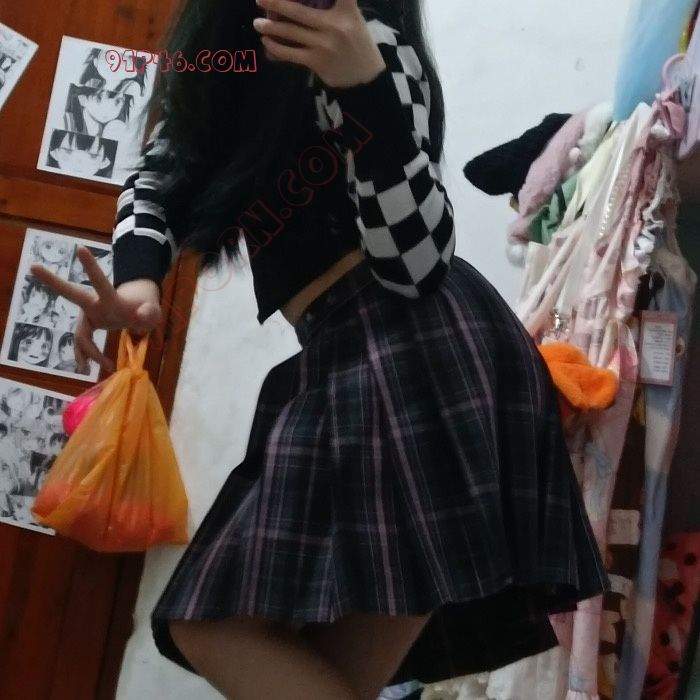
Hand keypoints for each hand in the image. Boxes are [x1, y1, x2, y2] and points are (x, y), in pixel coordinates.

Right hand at [30, 246, 161, 373]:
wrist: (138, 311)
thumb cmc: (145, 307)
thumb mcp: (153, 310)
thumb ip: (150, 313)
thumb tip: (142, 316)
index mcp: (111, 297)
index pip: (100, 281)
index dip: (91, 267)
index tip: (81, 248)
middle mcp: (95, 303)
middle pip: (71, 293)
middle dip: (53, 281)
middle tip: (33, 267)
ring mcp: (90, 315)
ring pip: (79, 334)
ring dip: (86, 352)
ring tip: (87, 368)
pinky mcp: (89, 327)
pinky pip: (82, 344)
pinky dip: (85, 356)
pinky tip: (84, 368)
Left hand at [253, 0, 385, 87]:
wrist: (364, 77)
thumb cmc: (356, 43)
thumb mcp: (353, 18)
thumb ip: (336, 6)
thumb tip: (303, 2)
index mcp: (346, 11)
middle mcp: (334, 26)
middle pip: (299, 11)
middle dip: (276, 3)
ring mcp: (323, 45)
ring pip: (291, 32)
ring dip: (271, 27)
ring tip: (257, 23)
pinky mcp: (316, 61)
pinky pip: (290, 53)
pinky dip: (276, 48)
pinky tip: (267, 42)